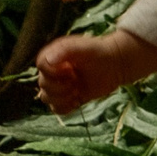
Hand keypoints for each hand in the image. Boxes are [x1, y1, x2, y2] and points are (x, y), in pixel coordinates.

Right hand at [36, 28, 156, 113]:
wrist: (115, 65)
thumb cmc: (99, 52)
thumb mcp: (82, 47)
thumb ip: (64, 51)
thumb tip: (48, 61)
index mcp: (53, 56)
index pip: (41, 66)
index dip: (54, 71)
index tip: (70, 69)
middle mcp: (53, 71)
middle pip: (43, 84)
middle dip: (60, 86)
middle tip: (76, 80)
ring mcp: (60, 85)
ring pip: (46, 98)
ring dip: (61, 98)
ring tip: (77, 91)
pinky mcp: (68, 97)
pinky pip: (56, 108)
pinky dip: (65, 108)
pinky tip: (77, 101)